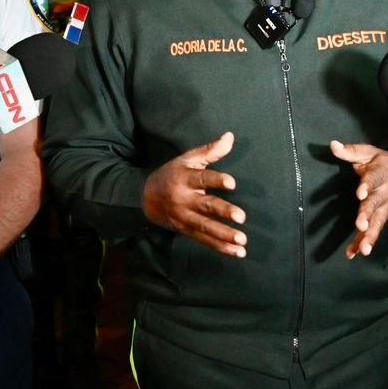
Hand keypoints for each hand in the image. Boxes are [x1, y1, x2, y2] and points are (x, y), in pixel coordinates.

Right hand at [142, 131, 246, 256]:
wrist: (146, 197)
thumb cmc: (173, 174)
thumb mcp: (187, 159)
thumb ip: (210, 150)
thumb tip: (230, 136)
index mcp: (185, 178)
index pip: (202, 178)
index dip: (216, 180)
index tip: (232, 183)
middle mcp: (184, 199)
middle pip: (205, 206)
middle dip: (223, 211)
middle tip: (241, 217)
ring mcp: (185, 217)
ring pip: (205, 227)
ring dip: (224, 235)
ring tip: (242, 240)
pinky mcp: (187, 231)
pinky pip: (204, 240)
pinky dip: (221, 248)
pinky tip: (238, 252)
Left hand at [330, 141, 387, 258]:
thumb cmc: (382, 161)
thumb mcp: (368, 152)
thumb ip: (350, 151)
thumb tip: (332, 144)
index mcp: (380, 173)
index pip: (374, 179)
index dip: (367, 186)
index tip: (360, 193)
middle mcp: (384, 192)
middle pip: (375, 204)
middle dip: (367, 215)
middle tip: (360, 225)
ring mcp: (385, 207)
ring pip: (377, 222)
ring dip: (370, 236)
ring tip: (364, 249)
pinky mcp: (383, 217)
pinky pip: (374, 230)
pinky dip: (365, 242)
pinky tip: (356, 253)